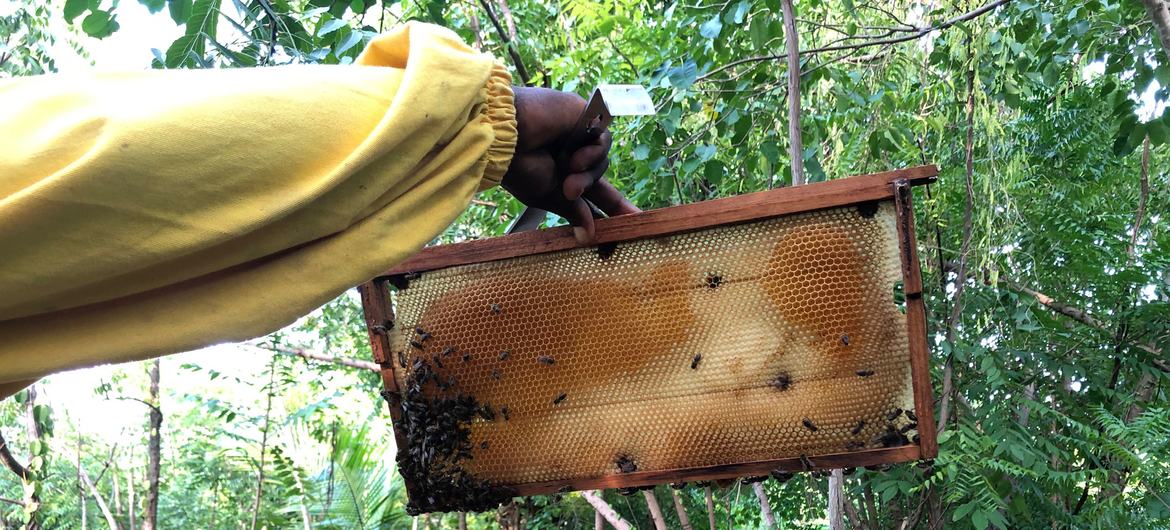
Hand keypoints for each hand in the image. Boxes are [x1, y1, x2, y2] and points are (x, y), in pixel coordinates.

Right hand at [502, 86, 639, 242]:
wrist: (504, 136)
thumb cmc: (518, 167)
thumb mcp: (547, 196)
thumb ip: (574, 211)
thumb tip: (588, 237)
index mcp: (561, 175)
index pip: (593, 194)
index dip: (612, 209)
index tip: (634, 225)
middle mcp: (571, 155)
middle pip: (599, 178)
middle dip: (599, 192)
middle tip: (581, 196)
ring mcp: (579, 135)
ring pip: (601, 161)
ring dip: (587, 173)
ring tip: (567, 174)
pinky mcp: (585, 116)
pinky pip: (603, 139)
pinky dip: (593, 151)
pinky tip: (575, 155)